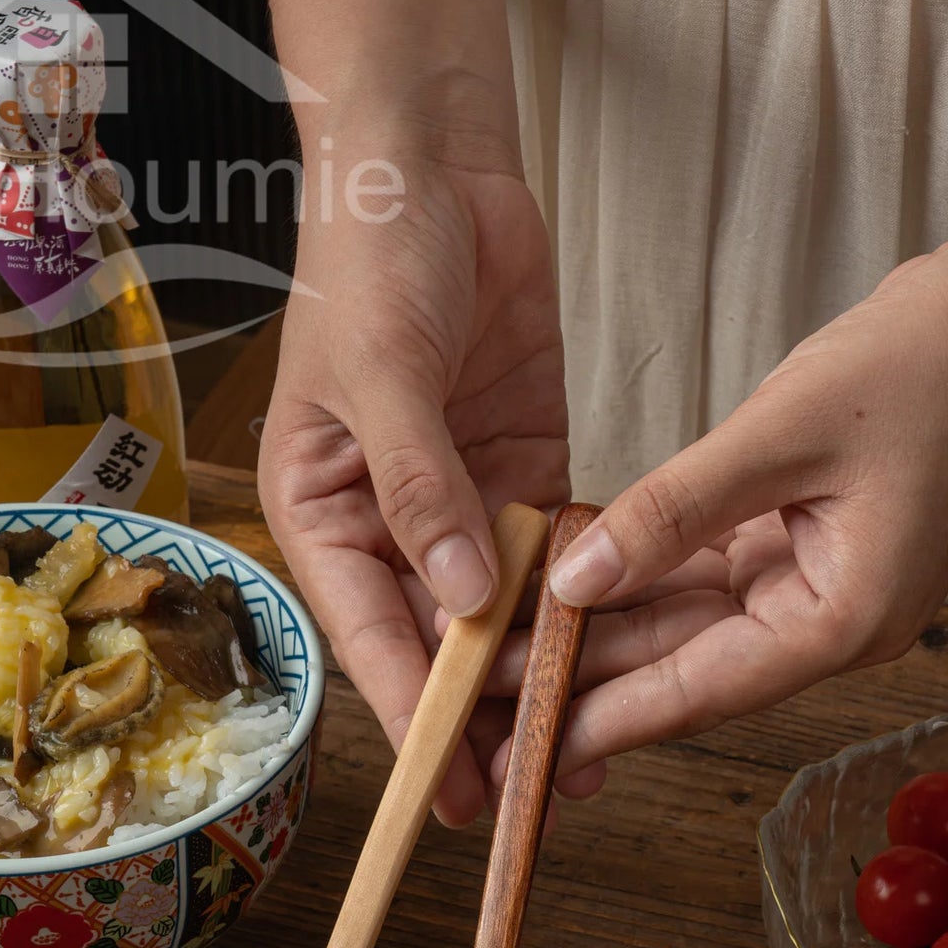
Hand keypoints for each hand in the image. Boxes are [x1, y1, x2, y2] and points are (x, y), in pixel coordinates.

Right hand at [259, 137, 568, 823]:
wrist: (432, 159)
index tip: (457, 788)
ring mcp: (463, 499)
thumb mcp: (384, 374)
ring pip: (505, 610)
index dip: (417, 716)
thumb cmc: (370, 256)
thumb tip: (462, 599)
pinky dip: (586, 599)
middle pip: (442, 641)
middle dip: (490, 713)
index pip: (374, 635)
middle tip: (546, 782)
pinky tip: (623, 651)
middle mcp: (390, 521)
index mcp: (324, 509)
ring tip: (597, 743)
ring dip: (546, 671)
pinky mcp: (525, 467)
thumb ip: (423, 488)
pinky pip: (558, 552)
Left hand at [489, 242, 947, 783]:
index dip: (607, 718)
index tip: (527, 745)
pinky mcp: (804, 549)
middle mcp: (831, 623)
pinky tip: (570, 584)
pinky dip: (642, 580)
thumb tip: (578, 580)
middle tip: (488, 694)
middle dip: (586, 680)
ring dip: (603, 634)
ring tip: (506, 646)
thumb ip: (672, 512)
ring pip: (687, 627)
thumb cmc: (924, 362)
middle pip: (686, 671)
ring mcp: (818, 588)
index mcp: (845, 621)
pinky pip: (705, 580)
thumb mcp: (781, 434)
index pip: (702, 689)